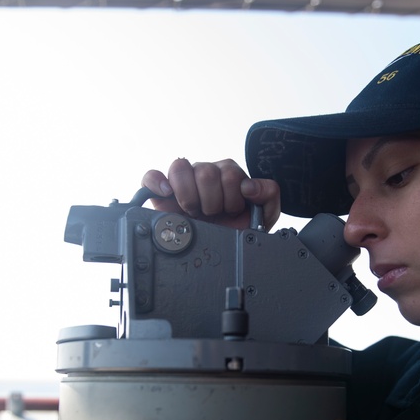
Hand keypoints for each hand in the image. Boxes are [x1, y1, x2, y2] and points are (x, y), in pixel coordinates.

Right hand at [141, 158, 280, 230]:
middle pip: (206, 172)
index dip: (232, 196)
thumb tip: (249, 186)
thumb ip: (269, 194)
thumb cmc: (237, 231)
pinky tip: (167, 193)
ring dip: (189, 195)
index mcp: (227, 176)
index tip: (232, 211)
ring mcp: (182, 183)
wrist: (219, 252)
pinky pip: (151, 176)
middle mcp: (204, 176)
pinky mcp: (160, 193)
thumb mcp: (263, 215)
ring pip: (180, 168)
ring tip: (194, 212)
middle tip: (214, 215)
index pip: (229, 171)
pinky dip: (157, 181)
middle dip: (213, 201)